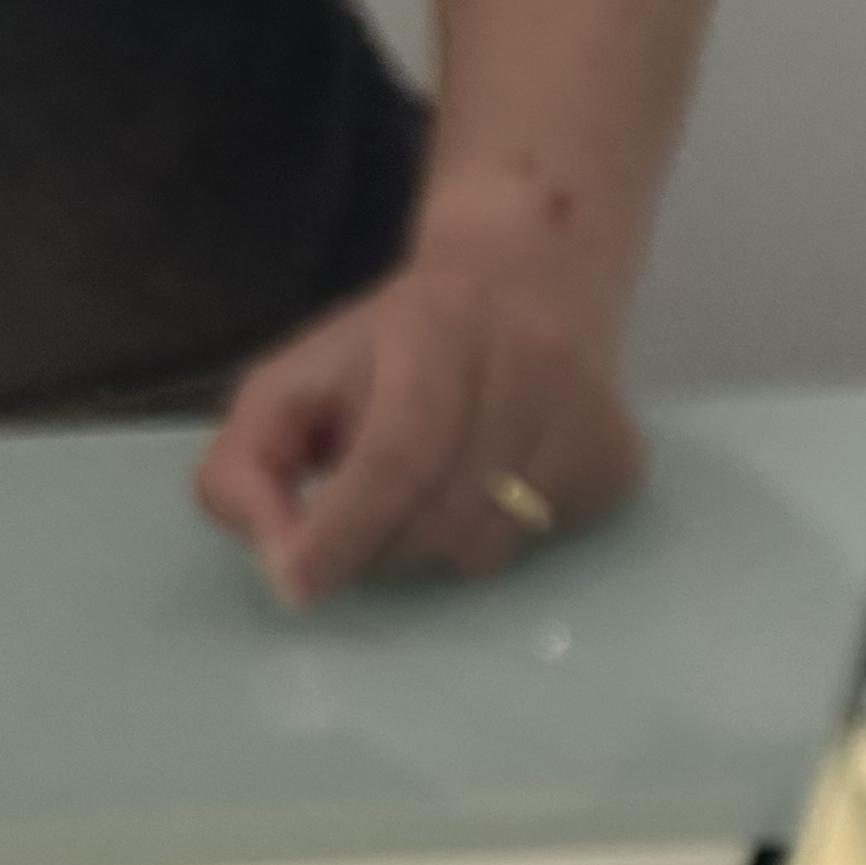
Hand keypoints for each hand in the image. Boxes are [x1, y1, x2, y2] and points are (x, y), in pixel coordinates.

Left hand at [197, 229, 642, 607]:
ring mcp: (587, 418)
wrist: (528, 280)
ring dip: (432, 552)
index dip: (345, 528)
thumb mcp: (294, 380)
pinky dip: (491, 540)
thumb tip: (272, 555)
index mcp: (439, 324)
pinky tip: (484, 491)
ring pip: (490, 545)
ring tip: (415, 504)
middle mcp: (532, 364)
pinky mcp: (618, 463)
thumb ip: (247, 464)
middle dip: (379, 548)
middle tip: (351, 536)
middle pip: (442, 513)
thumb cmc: (393, 343)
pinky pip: (539, 547)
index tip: (296, 584)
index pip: (397, 452)